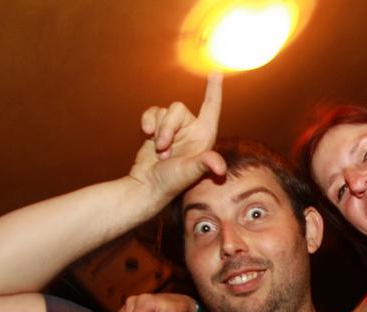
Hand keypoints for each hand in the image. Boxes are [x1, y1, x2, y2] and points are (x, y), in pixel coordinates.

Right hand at [130, 73, 225, 202]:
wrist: (147, 186)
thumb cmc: (171, 182)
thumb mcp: (189, 172)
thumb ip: (204, 164)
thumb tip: (220, 168)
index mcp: (204, 136)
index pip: (211, 107)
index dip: (214, 89)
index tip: (216, 71)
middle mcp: (192, 130)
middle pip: (178, 108)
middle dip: (167, 128)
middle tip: (164, 151)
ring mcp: (175, 129)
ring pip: (164, 111)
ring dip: (158, 130)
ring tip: (159, 152)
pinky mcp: (158, 129)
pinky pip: (153, 112)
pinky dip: (147, 121)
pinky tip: (146, 134)